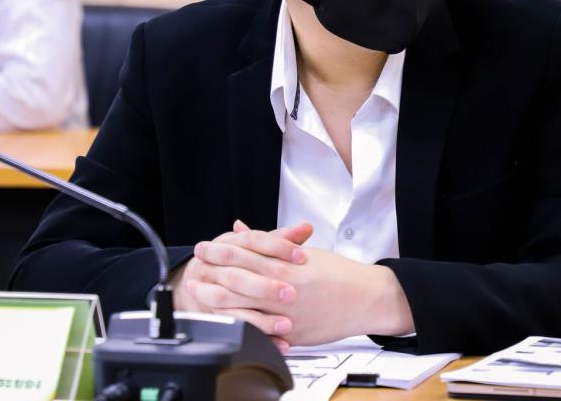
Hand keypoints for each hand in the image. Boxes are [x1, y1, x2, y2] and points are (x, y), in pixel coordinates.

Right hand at [173, 221, 312, 351]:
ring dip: (261, 319)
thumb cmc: (234, 259)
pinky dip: (260, 338)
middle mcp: (218, 268)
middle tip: (292, 294)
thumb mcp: (253, 245)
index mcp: (229, 244)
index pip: (253, 241)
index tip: (301, 257)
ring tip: (287, 324)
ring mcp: (214, 293)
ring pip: (234, 306)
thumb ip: (281, 238)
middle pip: (240, 277)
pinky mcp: (219, 316)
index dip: (278, 247)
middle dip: (266, 287)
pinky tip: (280, 344)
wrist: (198, 279)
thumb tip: (306, 228)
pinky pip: (237, 329)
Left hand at [189, 223, 413, 346]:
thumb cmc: (338, 273)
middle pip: (237, 276)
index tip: (206, 245)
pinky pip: (257, 330)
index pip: (246, 252)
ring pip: (242, 305)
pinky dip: (237, 323)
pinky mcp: (290, 332)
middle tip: (196, 262)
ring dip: (215, 297)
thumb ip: (268, 241)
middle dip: (212, 269)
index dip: (221, 248)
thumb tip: (240, 228)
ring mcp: (286, 312)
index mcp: (287, 263)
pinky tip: (222, 318)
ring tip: (198, 289)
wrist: (364, 298)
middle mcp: (284, 286)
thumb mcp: (303, 251)